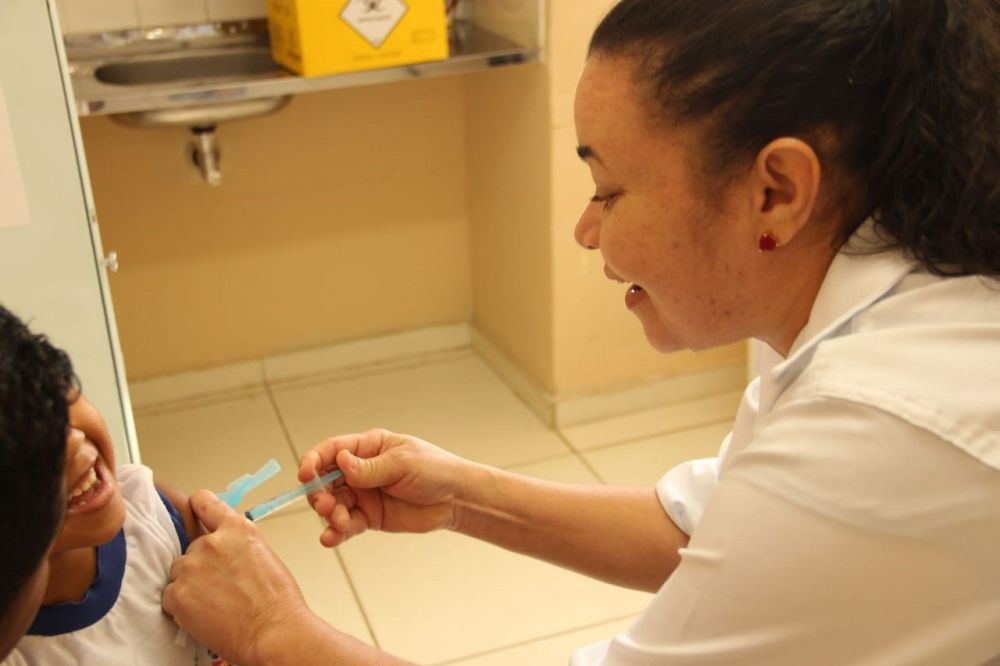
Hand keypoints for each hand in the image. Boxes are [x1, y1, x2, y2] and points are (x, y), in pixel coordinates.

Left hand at [162, 490, 313, 665]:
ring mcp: (192, 567)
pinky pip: (170, 595)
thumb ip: (238, 544)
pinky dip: (181, 605)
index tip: (193, 513)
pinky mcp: (178, 593)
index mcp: (237, 528)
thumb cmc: (277, 601)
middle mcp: (211, 542)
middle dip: (201, 564)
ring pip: (180, 572)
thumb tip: (225, 550)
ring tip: (213, 603)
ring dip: (190, 584)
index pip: (204, 502)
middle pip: (192, 548)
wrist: (273, 632)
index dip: (197, 507)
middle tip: (220, 586)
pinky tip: (203, 614)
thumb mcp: (262, 555)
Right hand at [298, 428, 469, 546]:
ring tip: (339, 522)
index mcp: (368, 447)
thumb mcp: (403, 463)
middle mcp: (360, 470)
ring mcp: (363, 494)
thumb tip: (341, 462)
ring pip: (334, 504)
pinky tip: (329, 538)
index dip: (313, 460)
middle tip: (326, 505)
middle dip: (319, 493)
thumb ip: (370, 468)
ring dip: (330, 514)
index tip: (305, 474)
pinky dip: (336, 532)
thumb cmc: (435, 470)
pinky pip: (346, 525)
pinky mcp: (369, 517)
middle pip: (325, 479)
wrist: (456, 499)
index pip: (331, 450)